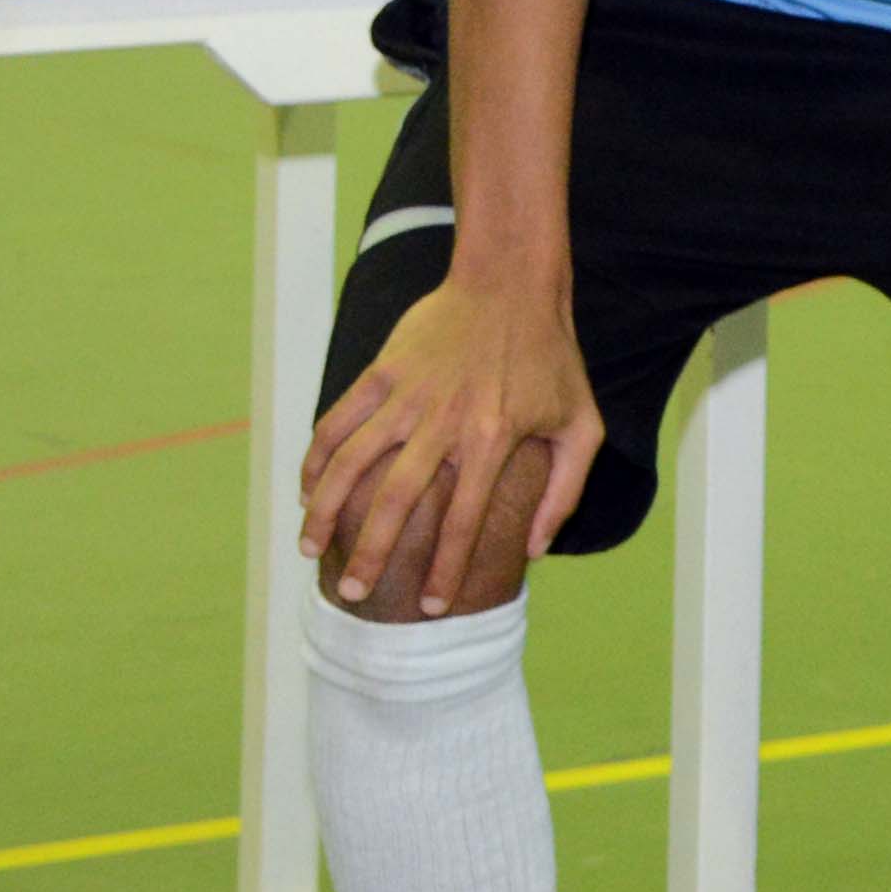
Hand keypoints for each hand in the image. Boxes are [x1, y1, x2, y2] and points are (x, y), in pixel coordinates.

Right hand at [301, 273, 600, 615]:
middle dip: (372, 551)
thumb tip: (536, 548)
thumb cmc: (552, 358)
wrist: (511, 284)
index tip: (430, 607)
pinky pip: (338, 421)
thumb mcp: (582, 424)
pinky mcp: (383, 371)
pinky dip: (317, 458)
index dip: (446, 569)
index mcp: (494, 440)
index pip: (464, 520)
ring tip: (310, 547)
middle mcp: (446, 422)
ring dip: (326, 509)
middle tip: (354, 590)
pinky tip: (308, 489)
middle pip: (397, 501)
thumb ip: (564, 490)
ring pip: (352, 462)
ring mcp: (409, 396)